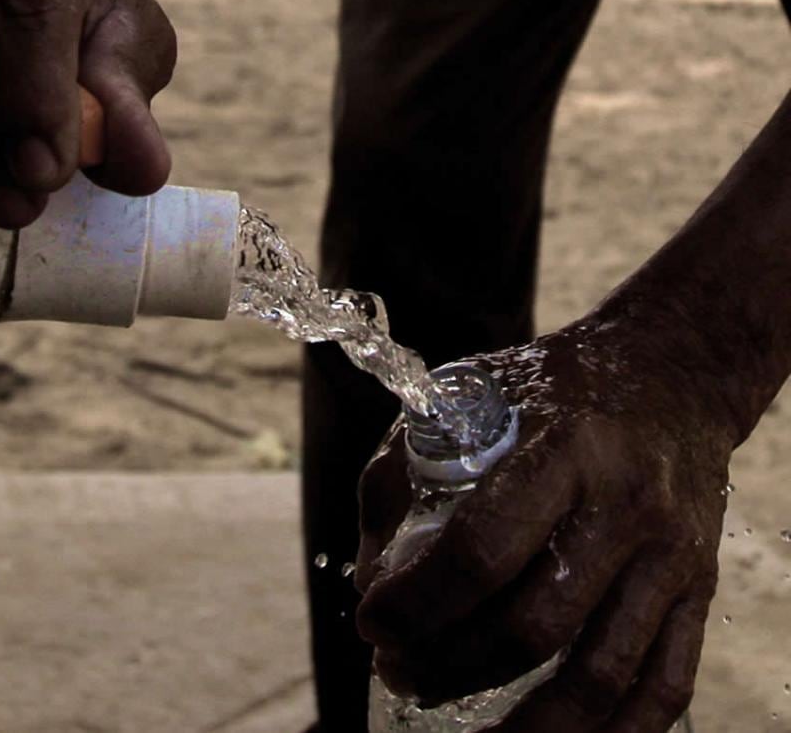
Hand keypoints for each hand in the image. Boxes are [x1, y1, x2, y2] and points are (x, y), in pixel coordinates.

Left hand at [354, 317, 736, 731]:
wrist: (668, 373)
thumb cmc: (542, 393)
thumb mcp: (453, 405)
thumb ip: (398, 489)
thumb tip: (371, 588)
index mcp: (560, 450)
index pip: (483, 549)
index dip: (418, 603)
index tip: (373, 623)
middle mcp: (625, 507)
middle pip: (535, 624)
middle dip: (450, 665)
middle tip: (398, 673)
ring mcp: (671, 557)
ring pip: (599, 673)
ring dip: (522, 725)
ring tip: (458, 730)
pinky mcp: (700, 591)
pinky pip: (663, 686)